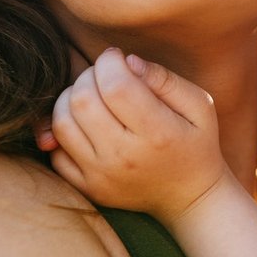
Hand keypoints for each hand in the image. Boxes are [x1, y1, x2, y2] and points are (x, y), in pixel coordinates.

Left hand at [48, 48, 230, 222]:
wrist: (190, 198)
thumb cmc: (196, 144)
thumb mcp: (200, 105)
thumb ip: (165, 78)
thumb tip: (127, 61)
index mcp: (157, 133)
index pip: (115, 86)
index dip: (109, 61)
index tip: (118, 58)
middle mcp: (125, 156)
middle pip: (82, 100)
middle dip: (88, 75)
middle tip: (106, 76)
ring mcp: (102, 175)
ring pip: (61, 122)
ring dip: (71, 99)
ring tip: (94, 97)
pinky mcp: (88, 187)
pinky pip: (56, 151)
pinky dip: (65, 131)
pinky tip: (87, 125)